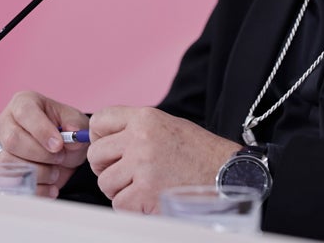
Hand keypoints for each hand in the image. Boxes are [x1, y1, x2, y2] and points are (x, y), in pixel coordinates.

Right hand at [0, 90, 89, 197]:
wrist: (63, 153)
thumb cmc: (65, 131)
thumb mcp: (76, 123)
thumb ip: (76, 125)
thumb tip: (71, 134)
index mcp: (23, 103)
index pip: (24, 112)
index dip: (41, 130)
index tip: (59, 145)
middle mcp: (6, 122)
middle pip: (12, 139)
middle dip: (40, 154)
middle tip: (59, 157)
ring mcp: (0, 146)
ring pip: (7, 162)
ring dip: (37, 172)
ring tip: (55, 172)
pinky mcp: (0, 169)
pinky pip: (10, 183)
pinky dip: (34, 189)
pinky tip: (50, 187)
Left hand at [87, 105, 241, 213]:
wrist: (227, 173)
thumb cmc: (199, 152)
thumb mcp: (167, 125)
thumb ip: (135, 129)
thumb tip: (102, 139)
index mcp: (145, 118)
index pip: (99, 120)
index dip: (99, 138)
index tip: (109, 150)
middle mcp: (140, 138)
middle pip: (96, 154)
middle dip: (106, 167)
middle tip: (126, 174)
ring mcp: (142, 165)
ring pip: (105, 182)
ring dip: (119, 189)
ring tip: (141, 187)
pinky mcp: (146, 191)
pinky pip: (119, 203)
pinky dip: (130, 207)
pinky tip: (148, 200)